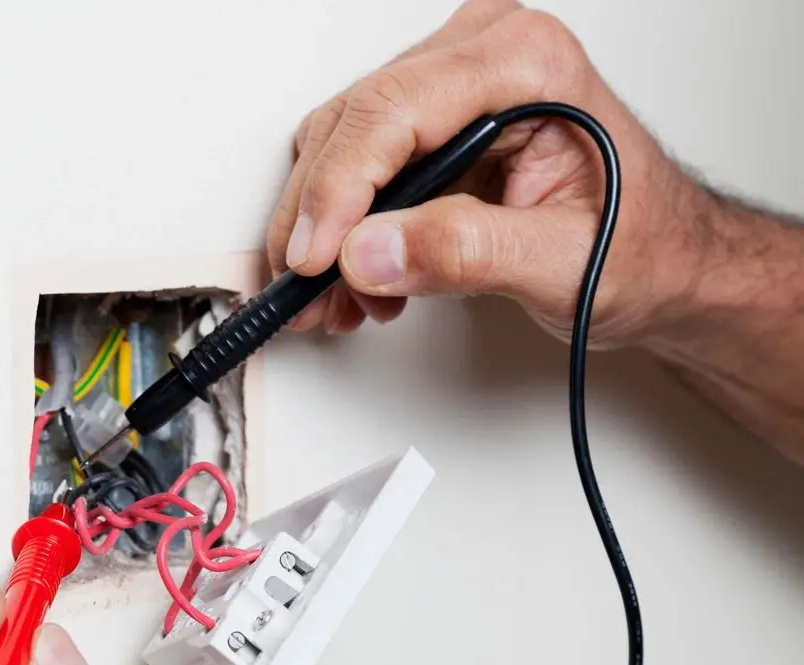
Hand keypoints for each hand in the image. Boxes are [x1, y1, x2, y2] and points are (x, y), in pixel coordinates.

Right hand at [266, 0, 707, 347]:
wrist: (665, 263)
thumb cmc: (640, 248)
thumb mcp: (562, 263)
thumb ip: (466, 253)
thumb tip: (370, 251)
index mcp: (526, 62)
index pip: (392, 111)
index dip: (337, 190)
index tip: (313, 259)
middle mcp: (483, 54)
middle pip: (352, 124)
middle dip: (319, 221)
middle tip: (310, 294)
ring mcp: (452, 84)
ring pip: (341, 145)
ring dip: (325, 231)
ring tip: (340, 299)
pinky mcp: (432, 121)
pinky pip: (358, 163)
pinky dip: (344, 229)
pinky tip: (359, 278)